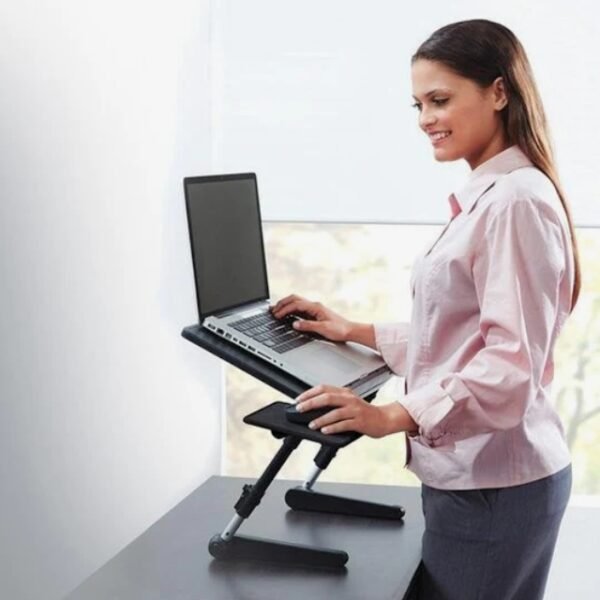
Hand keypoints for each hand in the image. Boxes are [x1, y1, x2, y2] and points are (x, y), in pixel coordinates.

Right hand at [270, 294, 351, 341]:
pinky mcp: (315, 314)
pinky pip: (299, 308)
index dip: (285, 309)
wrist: (350, 330)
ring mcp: (314, 309)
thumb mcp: (323, 329)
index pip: (296, 304)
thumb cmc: (339, 329)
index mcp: (316, 307)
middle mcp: (314, 306)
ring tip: (276, 310)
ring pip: (296, 302)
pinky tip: (287, 315)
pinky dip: (291, 310)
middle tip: (272, 310)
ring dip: (285, 305)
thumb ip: (308, 326)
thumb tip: (295, 324)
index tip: (277, 315)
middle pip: (294, 299)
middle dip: (282, 303)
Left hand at [295, 384, 417, 437]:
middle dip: (311, 403)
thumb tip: (313, 407)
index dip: (309, 393)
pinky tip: (325, 431)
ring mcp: (355, 410)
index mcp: (345, 392)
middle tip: (300, 409)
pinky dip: (333, 427)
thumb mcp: (349, 402)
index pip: (324, 388)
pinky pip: (344, 424)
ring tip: (311, 424)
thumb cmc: (364, 412)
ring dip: (321, 419)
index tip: (298, 400)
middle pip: (327, 397)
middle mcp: (349, 399)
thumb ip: (334, 402)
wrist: (384, 419)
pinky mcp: (360, 422)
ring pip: (335, 412)